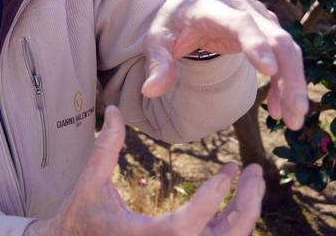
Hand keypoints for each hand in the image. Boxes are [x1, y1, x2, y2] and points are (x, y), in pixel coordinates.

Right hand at [25, 106, 264, 235]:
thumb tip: (117, 110)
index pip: (193, 221)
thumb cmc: (81, 218)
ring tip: (250, 183)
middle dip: (247, 204)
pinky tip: (234, 205)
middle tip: (254, 172)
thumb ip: (107, 148)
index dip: (216, 195)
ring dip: (245, 215)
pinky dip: (232, 228)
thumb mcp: (90, 183)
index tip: (230, 168)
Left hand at [139, 0, 307, 129]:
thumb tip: (150, 91)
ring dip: (294, 85)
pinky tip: (279, 112)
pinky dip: (285, 85)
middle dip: (290, 76)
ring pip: (288, 50)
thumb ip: (157, 63)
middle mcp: (244, 10)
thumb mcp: (157, 40)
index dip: (256, 44)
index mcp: (213, 9)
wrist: (188, 8)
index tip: (269, 71)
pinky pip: (285, 59)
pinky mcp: (268, 31)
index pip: (240, 24)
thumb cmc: (172, 25)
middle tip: (294, 112)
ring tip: (292, 121)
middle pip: (276, 39)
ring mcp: (260, 19)